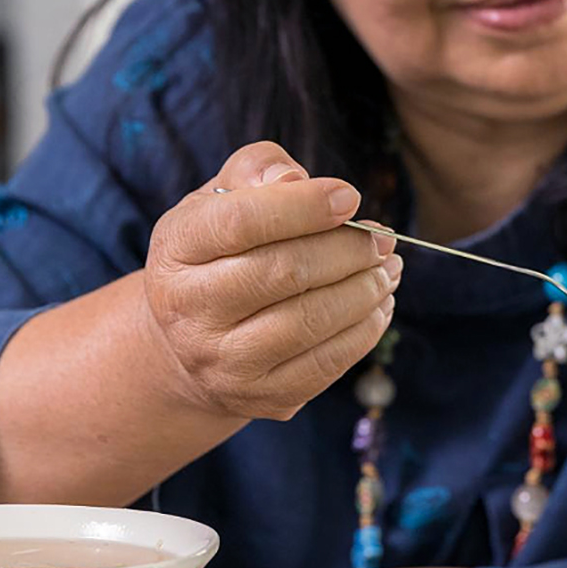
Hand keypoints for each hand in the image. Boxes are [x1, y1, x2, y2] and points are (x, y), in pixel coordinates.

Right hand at [141, 142, 400, 419]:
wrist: (188, 344)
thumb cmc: (218, 253)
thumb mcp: (220, 199)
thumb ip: (256, 170)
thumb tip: (295, 182)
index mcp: (177, 249)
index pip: (241, 222)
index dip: (304, 207)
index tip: (350, 197)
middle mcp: (189, 310)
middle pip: (284, 272)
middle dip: (348, 250)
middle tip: (383, 237)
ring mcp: (223, 361)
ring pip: (310, 321)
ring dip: (365, 289)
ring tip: (389, 267)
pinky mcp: (261, 397)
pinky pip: (327, 363)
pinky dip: (365, 329)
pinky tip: (379, 303)